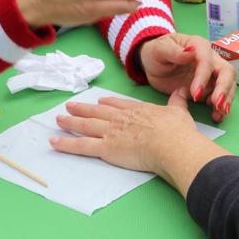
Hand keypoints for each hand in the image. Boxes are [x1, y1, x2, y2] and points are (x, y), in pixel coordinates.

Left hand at [50, 90, 228, 195]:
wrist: (171, 144)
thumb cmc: (177, 131)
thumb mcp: (179, 111)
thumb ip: (177, 101)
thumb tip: (184, 90)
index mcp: (138, 110)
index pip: (118, 105)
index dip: (107, 104)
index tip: (99, 102)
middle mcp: (121, 119)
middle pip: (97, 113)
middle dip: (83, 110)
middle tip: (70, 106)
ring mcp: (111, 132)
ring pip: (86, 126)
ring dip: (71, 122)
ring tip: (59, 119)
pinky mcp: (106, 148)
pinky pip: (81, 146)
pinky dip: (66, 143)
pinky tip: (54, 141)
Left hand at [137, 33, 235, 121]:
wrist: (153, 65)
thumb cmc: (157, 53)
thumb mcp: (159, 49)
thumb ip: (174, 51)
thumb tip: (191, 52)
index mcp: (199, 46)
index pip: (207, 60)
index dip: (204, 76)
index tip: (195, 93)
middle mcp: (210, 59)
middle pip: (226, 71)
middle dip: (224, 88)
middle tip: (217, 103)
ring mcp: (211, 74)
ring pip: (228, 85)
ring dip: (226, 99)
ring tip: (219, 113)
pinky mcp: (209, 88)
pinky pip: (220, 97)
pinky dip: (221, 107)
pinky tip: (217, 116)